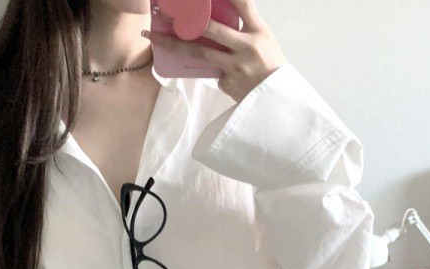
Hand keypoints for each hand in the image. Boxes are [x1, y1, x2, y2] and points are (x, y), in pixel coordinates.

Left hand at [141, 0, 287, 102]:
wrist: (276, 99)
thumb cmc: (270, 64)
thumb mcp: (263, 38)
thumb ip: (244, 24)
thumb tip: (219, 11)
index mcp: (259, 31)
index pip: (242, 4)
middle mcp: (246, 47)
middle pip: (211, 29)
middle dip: (185, 19)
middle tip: (161, 12)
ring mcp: (235, 67)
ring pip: (200, 53)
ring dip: (173, 44)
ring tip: (153, 37)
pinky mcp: (227, 83)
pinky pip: (211, 72)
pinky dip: (209, 68)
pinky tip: (212, 68)